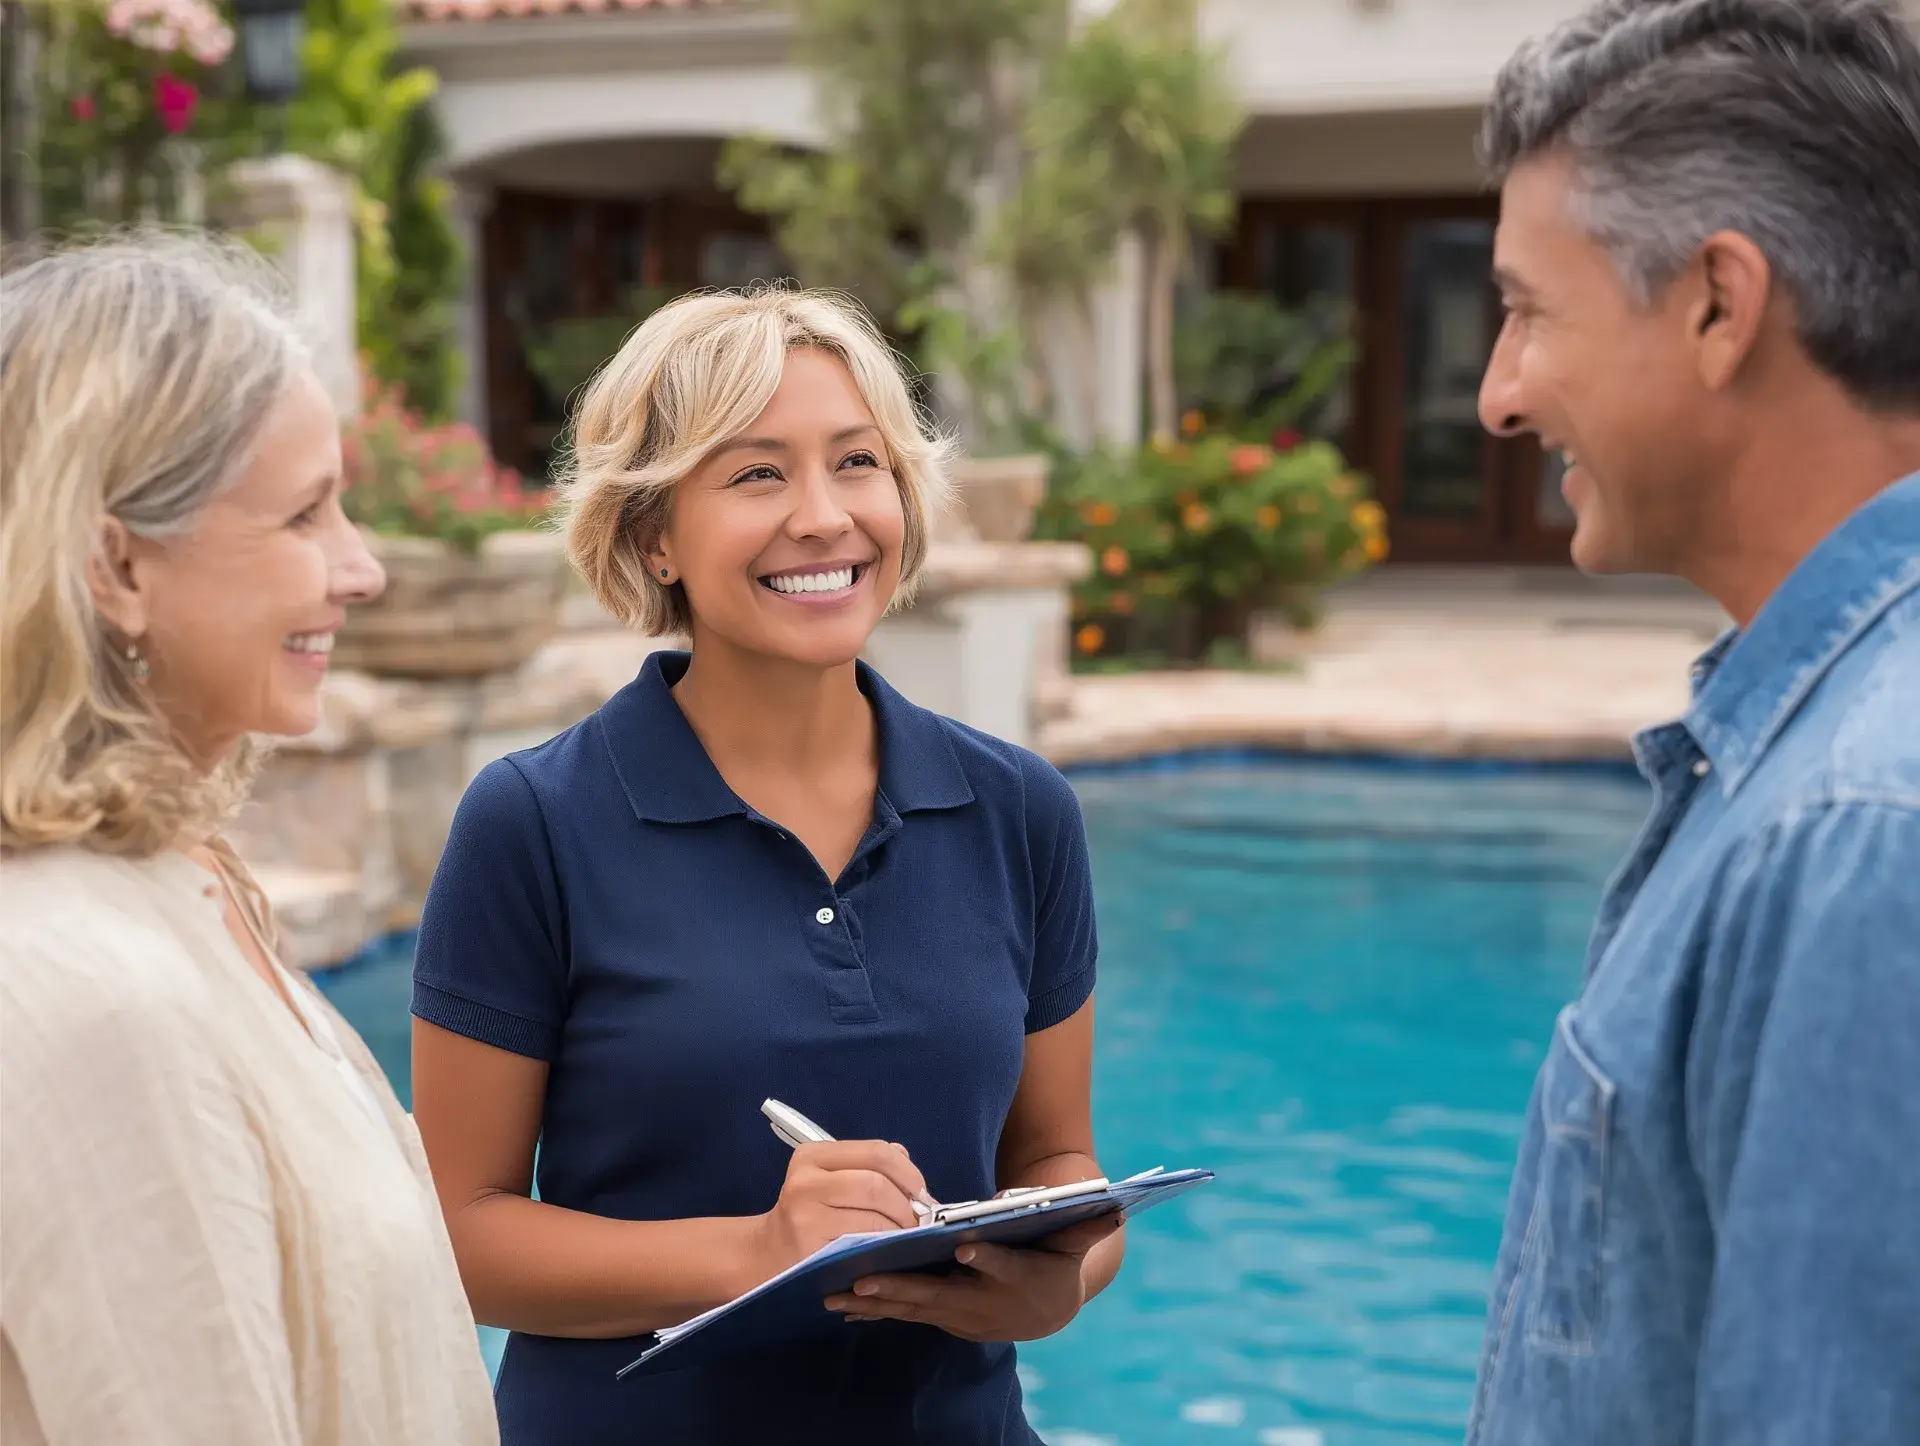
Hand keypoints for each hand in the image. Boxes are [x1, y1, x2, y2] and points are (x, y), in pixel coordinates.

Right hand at [747, 1140, 928, 1283]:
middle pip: (877, 1184)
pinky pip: (864, 1243)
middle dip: (908, 1204)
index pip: (876, 1152)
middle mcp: (805, 1180)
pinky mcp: (811, 1247)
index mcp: (812, 1155)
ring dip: (901, 1228)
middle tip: (920, 1221)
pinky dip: (886, 1246)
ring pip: (874, 1215)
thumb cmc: (807, 1216)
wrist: (765, 1255)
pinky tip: (891, 1250)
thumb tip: (905, 1159)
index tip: (921, 1193)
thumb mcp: (828, 1180)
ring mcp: (805, 1215)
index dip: (909, 1172)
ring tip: (908, 1236)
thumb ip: (865, 1165)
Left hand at [826, 1216, 1120, 1342]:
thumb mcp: (1074, 1243)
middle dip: (903, 1289)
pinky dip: (873, 1310)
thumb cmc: (1055, 1262)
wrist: (1044, 1309)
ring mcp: (957, 1314)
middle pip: (940, 1296)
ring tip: (838, 1293)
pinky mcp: (939, 1315)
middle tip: (867, 1280)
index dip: (987, 1260)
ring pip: (913, 1308)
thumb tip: (1114, 1207)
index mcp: (1016, 1278)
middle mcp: (983, 1304)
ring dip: (876, 1302)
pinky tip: (839, 1302)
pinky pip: (903, 1312)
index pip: (1001, 1268)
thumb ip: (1086, 1226)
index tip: (965, 1248)